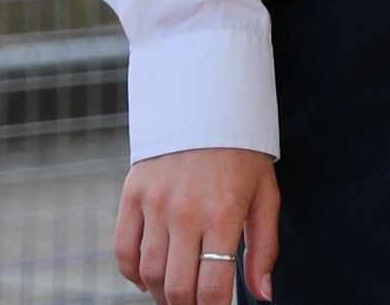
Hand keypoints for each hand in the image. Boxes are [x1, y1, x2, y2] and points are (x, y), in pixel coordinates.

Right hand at [115, 145, 278, 304]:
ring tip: (176, 296)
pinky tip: (149, 279)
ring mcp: (155, 204)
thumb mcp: (266, 195)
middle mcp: (185, 212)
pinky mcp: (132, 195)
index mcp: (223, 214)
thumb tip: (262, 295)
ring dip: (161, 295)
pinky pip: (123, 251)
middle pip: (177, 287)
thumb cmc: (243, 154)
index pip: (212, 287)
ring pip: (149, 273)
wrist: (206, 104)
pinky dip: (132, 274)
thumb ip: (264, 248)